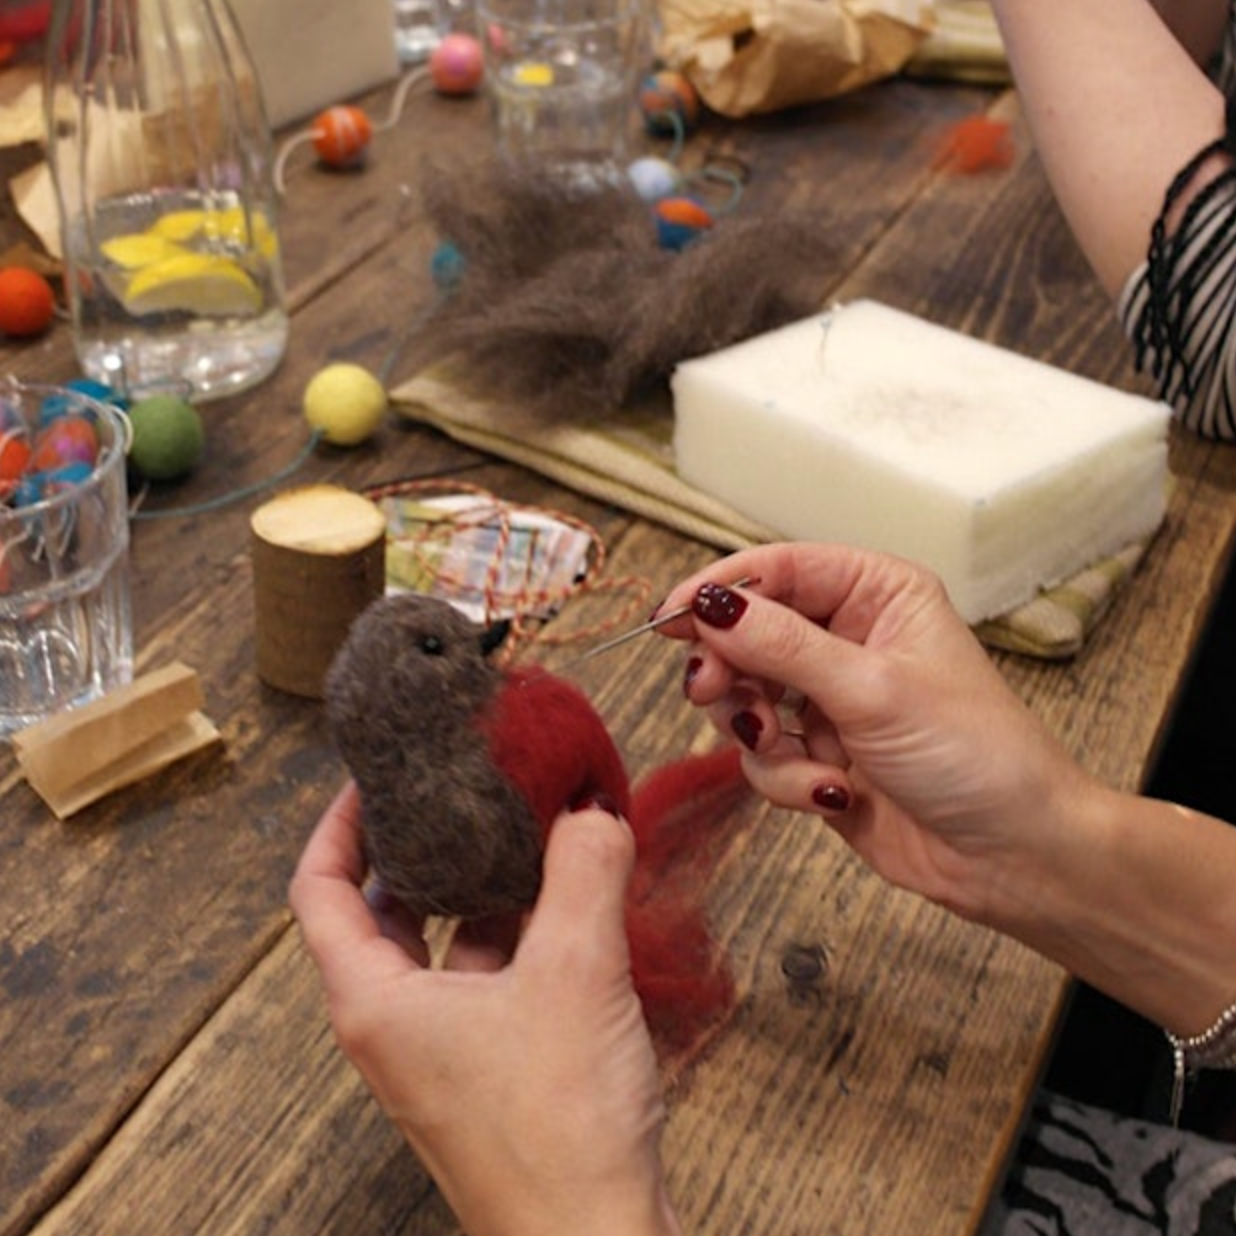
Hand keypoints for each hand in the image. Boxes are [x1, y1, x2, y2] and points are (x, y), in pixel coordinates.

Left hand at [290, 782, 679, 1235]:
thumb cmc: (560, 1129)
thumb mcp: (575, 971)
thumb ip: (584, 871)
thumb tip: (592, 804)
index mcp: (375, 1002)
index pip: (320, 891)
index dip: (339, 824)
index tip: (375, 778)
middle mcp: (395, 1026)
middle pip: (385, 913)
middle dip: (424, 849)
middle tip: (462, 796)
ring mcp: (442, 1053)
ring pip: (446, 946)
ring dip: (483, 890)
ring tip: (529, 835)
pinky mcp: (490, 1072)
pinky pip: (491, 980)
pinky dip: (521, 935)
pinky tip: (569, 904)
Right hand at [659, 543, 1099, 925]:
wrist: (1011, 857)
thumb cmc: (974, 754)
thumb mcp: (872, 689)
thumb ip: (781, 645)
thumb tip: (708, 603)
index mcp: (877, 594)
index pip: (780, 569)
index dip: (722, 590)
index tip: (670, 616)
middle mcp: (849, 638)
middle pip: (747, 633)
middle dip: (731, 669)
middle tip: (714, 694)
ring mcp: (830, 699)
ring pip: (745, 696)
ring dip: (758, 731)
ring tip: (787, 749)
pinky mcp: (818, 755)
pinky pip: (763, 756)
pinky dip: (786, 777)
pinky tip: (831, 794)